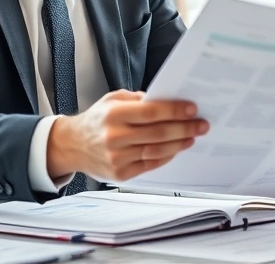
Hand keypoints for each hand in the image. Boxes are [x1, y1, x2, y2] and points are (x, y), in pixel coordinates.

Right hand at [46, 90, 208, 182]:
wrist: (72, 145)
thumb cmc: (97, 120)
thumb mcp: (112, 100)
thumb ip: (138, 100)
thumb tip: (168, 101)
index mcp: (113, 114)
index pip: (151, 111)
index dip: (175, 111)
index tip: (192, 109)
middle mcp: (115, 136)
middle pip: (158, 133)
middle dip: (184, 128)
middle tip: (202, 124)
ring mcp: (117, 157)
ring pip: (157, 151)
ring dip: (179, 143)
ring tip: (192, 136)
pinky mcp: (120, 173)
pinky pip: (150, 165)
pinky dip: (166, 156)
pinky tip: (176, 148)